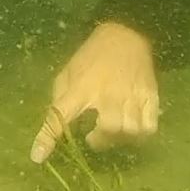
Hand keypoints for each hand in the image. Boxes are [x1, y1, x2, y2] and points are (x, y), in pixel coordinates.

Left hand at [30, 21, 160, 163]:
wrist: (126, 33)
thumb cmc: (91, 56)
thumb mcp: (68, 72)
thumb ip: (60, 99)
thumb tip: (56, 127)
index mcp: (81, 87)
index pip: (60, 116)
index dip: (47, 138)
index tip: (38, 157)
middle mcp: (108, 93)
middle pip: (110, 128)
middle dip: (101, 140)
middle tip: (94, 135)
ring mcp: (132, 95)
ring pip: (131, 131)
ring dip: (120, 138)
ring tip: (113, 130)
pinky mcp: (150, 96)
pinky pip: (149, 127)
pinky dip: (140, 134)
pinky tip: (132, 127)